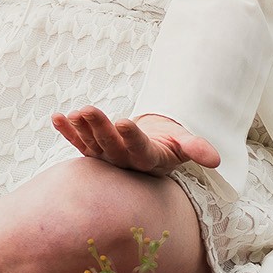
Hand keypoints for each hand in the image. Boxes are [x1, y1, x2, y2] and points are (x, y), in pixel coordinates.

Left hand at [52, 105, 219, 175]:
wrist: (152, 147)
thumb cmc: (170, 143)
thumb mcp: (184, 143)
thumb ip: (196, 149)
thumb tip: (215, 159)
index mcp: (149, 161)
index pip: (140, 151)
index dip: (132, 138)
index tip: (124, 121)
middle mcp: (125, 163)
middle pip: (111, 148)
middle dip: (100, 129)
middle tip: (88, 109)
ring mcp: (107, 158)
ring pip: (93, 146)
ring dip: (81, 130)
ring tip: (73, 112)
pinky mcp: (93, 151)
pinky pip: (77, 143)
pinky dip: (66, 132)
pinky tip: (56, 117)